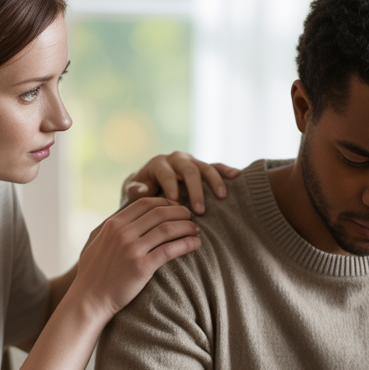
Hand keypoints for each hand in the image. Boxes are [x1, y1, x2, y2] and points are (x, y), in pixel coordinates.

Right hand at [68, 197, 199, 323]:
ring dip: (186, 226)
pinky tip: (195, 243)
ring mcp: (132, 249)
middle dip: (180, 212)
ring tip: (196, 230)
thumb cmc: (91, 274)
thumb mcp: (94, 242)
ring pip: (168, 228)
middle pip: (159, 212)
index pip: (145, 203)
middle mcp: (122, 233)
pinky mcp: (142, 267)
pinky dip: (186, 243)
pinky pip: (170, 249)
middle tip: (191, 217)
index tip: (176, 208)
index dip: (165, 202)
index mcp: (112, 224)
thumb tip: (121, 215)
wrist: (89, 301)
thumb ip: (108, 227)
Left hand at [122, 152, 240, 213]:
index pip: (166, 173)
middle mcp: (176, 159)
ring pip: (204, 167)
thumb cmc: (139, 192)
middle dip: (195, 190)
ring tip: (221, 197)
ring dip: (214, 181)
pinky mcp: (201, 167)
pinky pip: (216, 166)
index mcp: (158, 164)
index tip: (175, 204)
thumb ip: (134, 191)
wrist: (147, 185)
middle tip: (199, 210)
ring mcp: (191, 162)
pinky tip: (237, 175)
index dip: (171, 187)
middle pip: (188, 170)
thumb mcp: (131, 192)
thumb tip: (141, 191)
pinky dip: (226, 170)